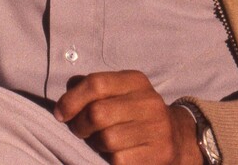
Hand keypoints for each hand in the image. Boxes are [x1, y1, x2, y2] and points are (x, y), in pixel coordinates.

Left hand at [53, 70, 201, 164]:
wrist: (176, 137)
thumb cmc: (132, 112)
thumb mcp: (116, 91)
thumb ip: (90, 87)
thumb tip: (67, 95)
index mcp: (135, 81)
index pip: (95, 83)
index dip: (71, 100)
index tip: (60, 114)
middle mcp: (149, 102)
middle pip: (97, 113)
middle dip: (79, 125)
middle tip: (79, 130)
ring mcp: (158, 129)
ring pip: (106, 139)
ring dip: (95, 143)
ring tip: (99, 141)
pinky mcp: (159, 154)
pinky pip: (118, 159)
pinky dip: (109, 159)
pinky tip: (114, 154)